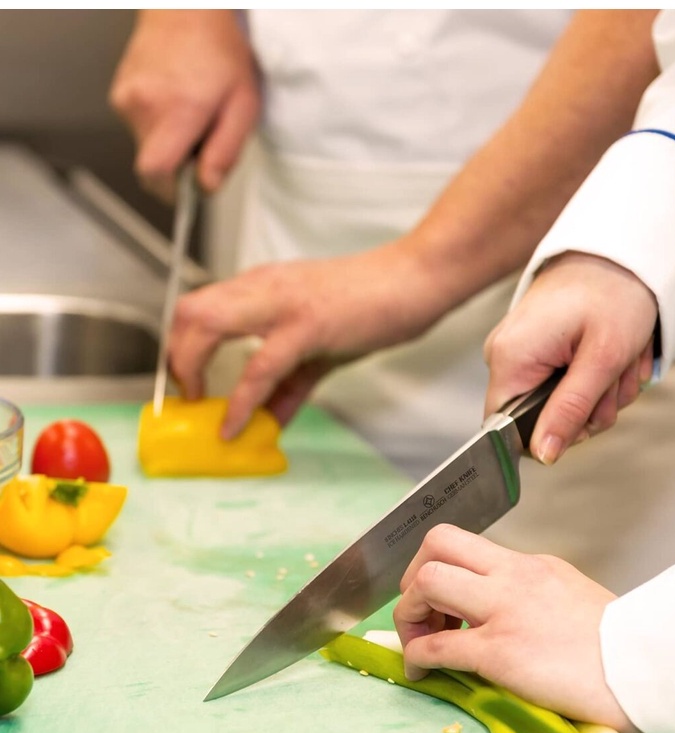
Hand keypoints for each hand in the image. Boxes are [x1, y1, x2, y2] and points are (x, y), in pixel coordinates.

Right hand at [109, 10, 259, 199]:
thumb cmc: (221, 54)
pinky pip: (140, 128)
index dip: (171, 193)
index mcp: (177, 110)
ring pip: (146, 147)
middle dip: (177, 167)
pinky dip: (160, 127)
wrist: (187, 10)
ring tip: (192, 114)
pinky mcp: (119, 94)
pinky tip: (176, 103)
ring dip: (170, 144)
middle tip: (202, 141)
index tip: (187, 193)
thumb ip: (225, 152)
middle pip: (152, 166)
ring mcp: (125, 98)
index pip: (155, 172)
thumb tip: (206, 188)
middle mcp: (143, 104)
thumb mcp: (243, 107)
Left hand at [168, 240, 448, 438]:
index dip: (182, 346)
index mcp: (262, 286)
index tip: (186, 381)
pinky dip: (240, 401)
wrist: (412, 279)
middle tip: (187, 395)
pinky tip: (235, 425)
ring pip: (207, 325)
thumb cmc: (371, 304)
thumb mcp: (320, 348)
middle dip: (176, 357)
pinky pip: (259, 367)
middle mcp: (262, 288)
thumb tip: (270, 420)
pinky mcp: (306, 326)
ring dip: (191, 369)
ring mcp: (281, 304)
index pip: (199, 306)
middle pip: (188, 311)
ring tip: (199, 405)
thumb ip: (290, 384)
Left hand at [393, 524, 640, 732]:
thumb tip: (504, 615)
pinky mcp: (499, 651)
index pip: (468, 546)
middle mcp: (513, 576)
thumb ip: (535, 597)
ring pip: (427, 581)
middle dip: (414, 574)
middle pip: (437, 542)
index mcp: (532, 565)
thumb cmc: (621, 646)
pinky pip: (436, 645)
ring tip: (419, 642)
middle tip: (422, 610)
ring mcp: (504, 609)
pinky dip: (417, 657)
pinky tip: (422, 672)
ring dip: (409, 613)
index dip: (441, 568)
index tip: (443, 602)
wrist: (649, 672)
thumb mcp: (574, 598)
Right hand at [483, 252, 657, 464]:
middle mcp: (505, 355)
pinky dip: (596, 376)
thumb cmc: (615, 291)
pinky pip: (563, 383)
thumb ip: (570, 410)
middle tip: (616, 378)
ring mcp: (520, 351)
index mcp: (511, 357)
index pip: (505, 429)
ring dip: (601, 392)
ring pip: (560, 404)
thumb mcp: (602, 358)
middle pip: (540, 419)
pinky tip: (612, 353)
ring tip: (620, 358)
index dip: (546, 437)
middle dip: (589, 409)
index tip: (585, 418)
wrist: (624, 249)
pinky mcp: (537, 347)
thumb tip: (543, 455)